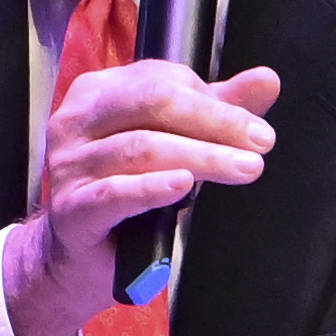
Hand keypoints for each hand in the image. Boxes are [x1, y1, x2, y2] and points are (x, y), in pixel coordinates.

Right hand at [4, 61, 278, 335]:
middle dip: (215, 123)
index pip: (161, 80)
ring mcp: (69, 164)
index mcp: (101, 92)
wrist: (86, 255)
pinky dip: (151, 188)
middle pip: (152, 104)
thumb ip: (219, 109)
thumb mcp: (178, 142)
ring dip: (201, 157)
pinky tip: (183, 185)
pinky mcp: (70, 208)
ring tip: (243, 168)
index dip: (213, 101)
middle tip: (261, 144)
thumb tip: (266, 80)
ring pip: (141, 148)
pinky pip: (114, 193)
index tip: (257, 128)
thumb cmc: (132, 189)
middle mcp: (77, 120)